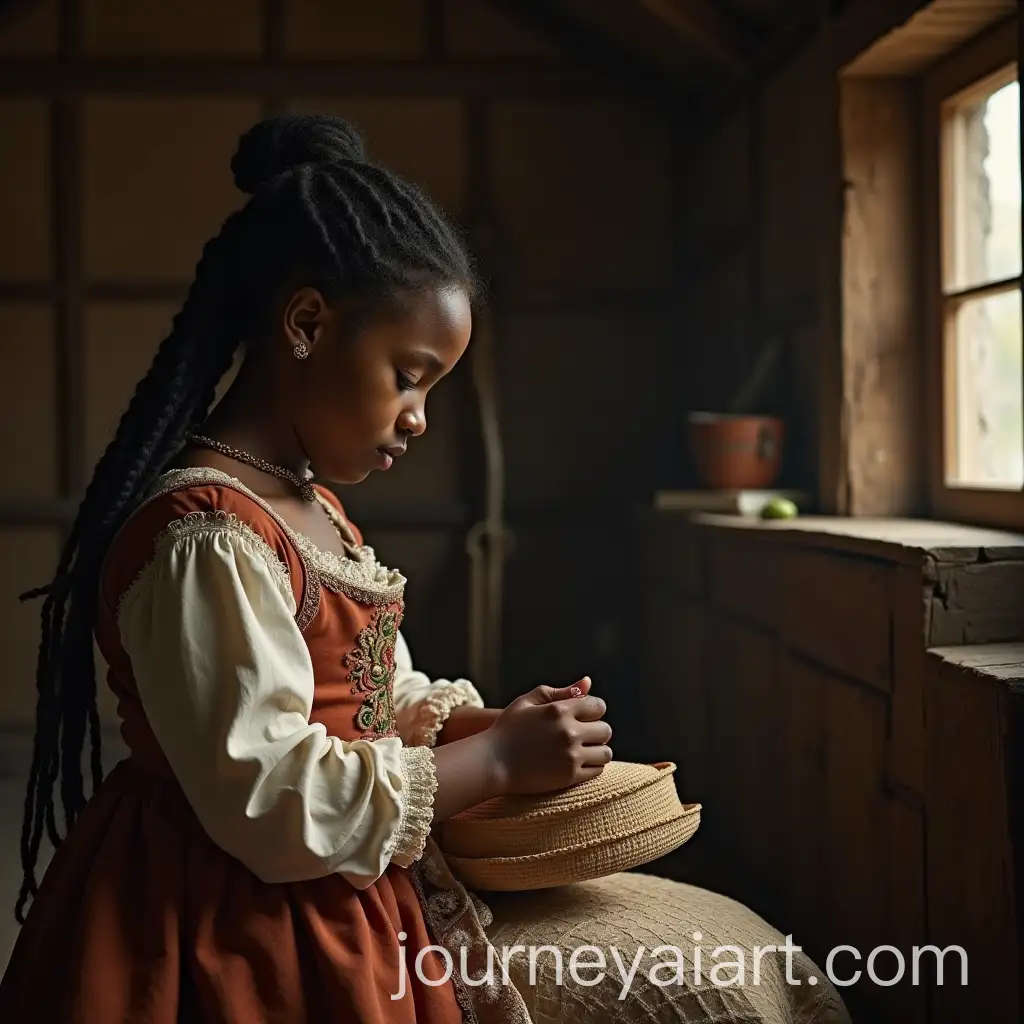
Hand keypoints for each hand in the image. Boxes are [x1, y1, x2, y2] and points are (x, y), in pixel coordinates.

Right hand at [486, 676, 612, 794]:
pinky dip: (592, 766)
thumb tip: (588, 682)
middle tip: (582, 735)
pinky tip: (578, 762)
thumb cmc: (508, 729)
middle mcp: (568, 732)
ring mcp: (570, 755)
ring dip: (598, 750)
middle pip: (605, 730)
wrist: (492, 762)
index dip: (592, 711)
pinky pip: (597, 771)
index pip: (598, 706)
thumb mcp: (528, 702)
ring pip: (605, 752)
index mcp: (560, 710)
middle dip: (596, 731)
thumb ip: (560, 691)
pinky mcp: (569, 776)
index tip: (582, 717)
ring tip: (583, 750)